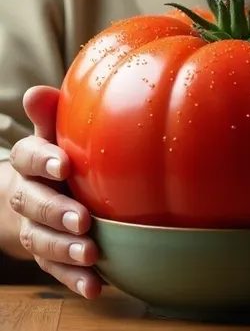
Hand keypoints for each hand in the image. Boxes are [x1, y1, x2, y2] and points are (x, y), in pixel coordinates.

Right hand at [8, 86, 101, 298]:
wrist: (37, 190)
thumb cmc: (57, 152)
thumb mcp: (53, 131)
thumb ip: (50, 115)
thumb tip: (38, 92)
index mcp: (28, 161)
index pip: (27, 158)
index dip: (42, 162)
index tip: (64, 165)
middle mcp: (26, 195)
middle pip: (32, 204)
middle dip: (56, 212)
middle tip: (82, 220)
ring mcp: (34, 226)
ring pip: (41, 240)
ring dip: (64, 250)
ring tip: (90, 254)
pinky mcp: (45, 254)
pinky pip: (54, 270)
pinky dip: (73, 280)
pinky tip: (94, 287)